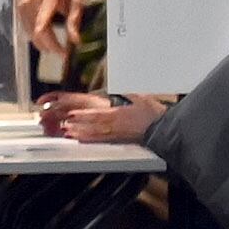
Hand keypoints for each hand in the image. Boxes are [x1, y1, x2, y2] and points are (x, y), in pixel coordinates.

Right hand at [20, 0, 84, 56]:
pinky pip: (28, 30)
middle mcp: (33, 0)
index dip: (49, 37)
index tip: (59, 51)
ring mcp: (24, 6)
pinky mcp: (20, 11)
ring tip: (56, 49)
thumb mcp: (75, 0)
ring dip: (44, 44)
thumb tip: (76, 42)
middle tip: (62, 54)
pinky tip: (46, 41)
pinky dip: (37, 38)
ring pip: (32, 33)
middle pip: (38, 29)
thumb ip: (74, 20)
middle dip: (50, 45)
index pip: (45, 17)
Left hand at [37, 92, 160, 145]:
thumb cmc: (154, 114)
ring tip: (67, 133)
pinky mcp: (119, 141)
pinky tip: (81, 140)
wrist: (164, 129)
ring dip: (80, 134)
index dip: (83, 115)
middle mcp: (115, 125)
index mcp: (119, 114)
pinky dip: (90, 140)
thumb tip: (119, 87)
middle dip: (77, 125)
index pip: (97, 114)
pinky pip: (101, 141)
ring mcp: (116, 134)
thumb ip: (128, 92)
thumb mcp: (141, 98)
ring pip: (94, 134)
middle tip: (63, 124)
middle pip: (92, 125)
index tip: (72, 114)